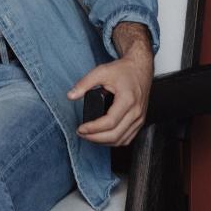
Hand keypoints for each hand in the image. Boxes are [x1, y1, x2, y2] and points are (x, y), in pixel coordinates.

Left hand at [67, 24, 153, 146]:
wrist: (140, 69)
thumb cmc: (124, 70)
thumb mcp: (101, 71)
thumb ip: (84, 83)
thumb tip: (71, 95)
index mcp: (128, 100)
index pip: (109, 122)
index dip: (93, 129)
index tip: (80, 128)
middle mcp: (136, 111)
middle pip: (115, 135)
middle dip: (95, 138)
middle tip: (81, 133)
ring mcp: (139, 118)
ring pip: (121, 140)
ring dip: (103, 142)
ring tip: (89, 136)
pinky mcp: (140, 121)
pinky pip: (127, 138)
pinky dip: (113, 141)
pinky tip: (102, 137)